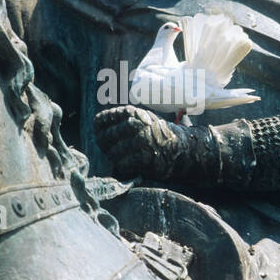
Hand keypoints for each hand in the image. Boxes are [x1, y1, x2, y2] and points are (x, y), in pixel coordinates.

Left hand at [94, 106, 216, 181]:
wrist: (182, 147)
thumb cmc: (158, 135)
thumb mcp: (142, 120)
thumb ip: (122, 121)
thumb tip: (97, 128)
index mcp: (132, 113)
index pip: (102, 120)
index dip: (99, 130)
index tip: (100, 135)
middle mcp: (135, 123)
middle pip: (106, 137)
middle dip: (105, 147)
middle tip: (111, 150)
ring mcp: (141, 140)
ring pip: (114, 152)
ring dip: (116, 158)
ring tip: (123, 158)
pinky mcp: (146, 155)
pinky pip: (124, 164)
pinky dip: (125, 167)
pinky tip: (130, 165)